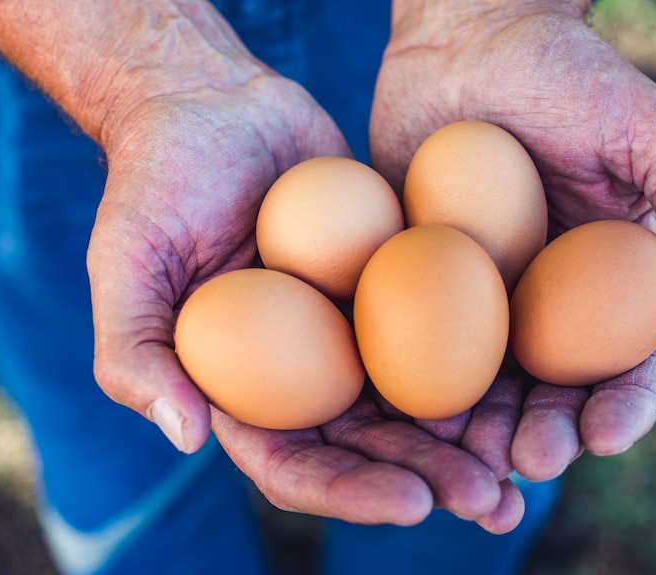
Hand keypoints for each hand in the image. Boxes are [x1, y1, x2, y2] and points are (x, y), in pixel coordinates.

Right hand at [84, 2, 520, 530]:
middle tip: (495, 502)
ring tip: (530, 464)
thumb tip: (187, 436)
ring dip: (472, 439)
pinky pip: (444, 324)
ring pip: (419, 400)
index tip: (412, 503)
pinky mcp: (395, 280)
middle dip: (431, 482)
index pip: (295, 463)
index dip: (350, 492)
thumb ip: (137, 354)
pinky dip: (484, 360)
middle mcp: (304, 371)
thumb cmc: (155, 185)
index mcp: (243, 390)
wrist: (212, 107)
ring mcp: (353, 329)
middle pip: (371, 449)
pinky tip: (531, 382)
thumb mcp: (124, 266)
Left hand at [369, 1, 655, 478]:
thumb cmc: (568, 74)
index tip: (604, 434)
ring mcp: (480, 299)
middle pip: (554, 392)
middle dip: (547, 436)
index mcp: (611, 281)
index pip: (632, 361)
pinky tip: (406, 417)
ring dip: (480, 433)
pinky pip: (414, 344)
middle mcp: (548, 302)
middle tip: (527, 460)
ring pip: (485, 386)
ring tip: (467, 461)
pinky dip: (413, 387)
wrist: (467, 39)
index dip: (627, 406)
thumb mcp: (651, 128)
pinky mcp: (417, 283)